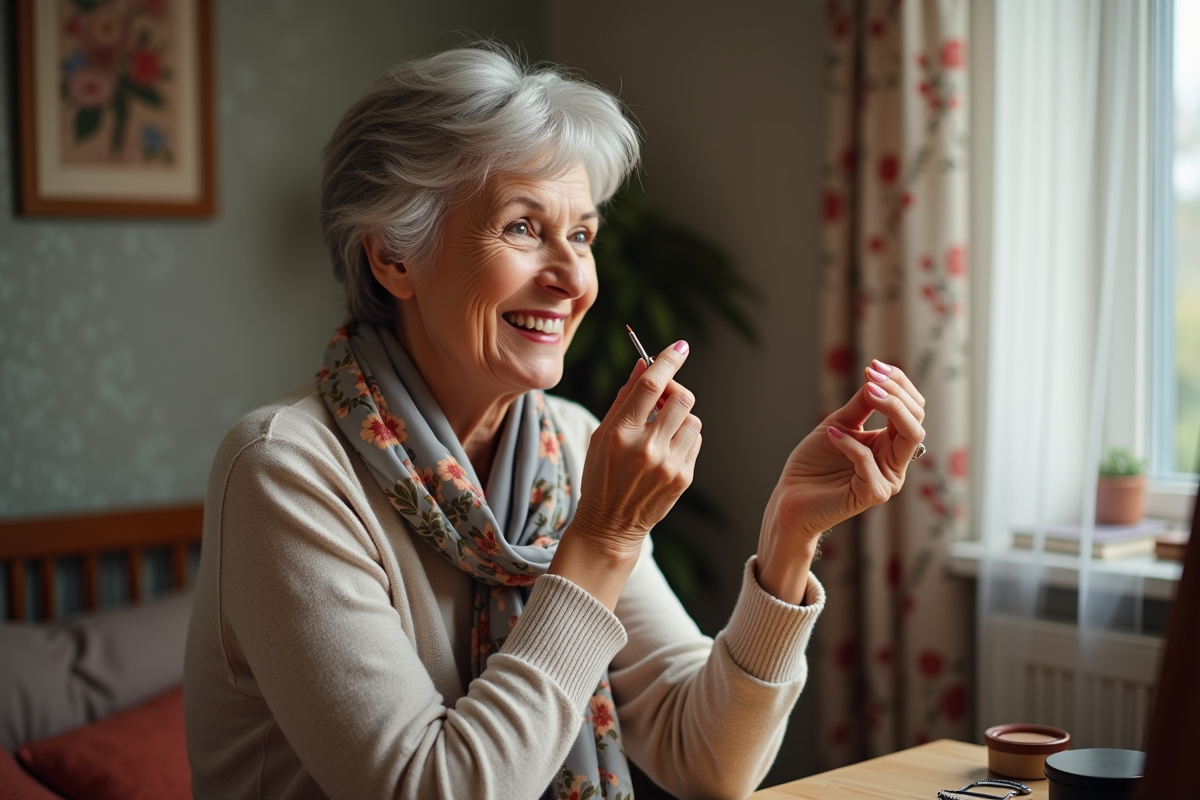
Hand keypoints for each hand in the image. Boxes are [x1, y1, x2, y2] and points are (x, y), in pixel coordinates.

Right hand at [549, 341, 702, 608]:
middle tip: (663, 397)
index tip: (680, 347)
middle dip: (676, 391)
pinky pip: (695, 441)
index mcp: (621, 433)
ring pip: (693, 419)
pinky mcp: (683, 478)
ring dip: (680, 418)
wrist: (609, 525)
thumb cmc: (601, 475)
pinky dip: (683, 438)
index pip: (652, 384)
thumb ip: (625, 398)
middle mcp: (647, 448)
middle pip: (682, 398)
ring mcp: (668, 465)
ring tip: (661, 432)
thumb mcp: (601, 434)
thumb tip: (643, 365)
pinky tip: (665, 451)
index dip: (668, 360)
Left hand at [755, 359, 925, 602]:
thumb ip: (862, 405)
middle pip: (917, 420)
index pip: (912, 409)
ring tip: (868, 391)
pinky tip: (831, 435)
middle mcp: (896, 461)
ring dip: (890, 407)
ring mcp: (888, 479)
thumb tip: (878, 377)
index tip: (874, 365)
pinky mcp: (873, 494)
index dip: (898, 384)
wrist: (790, 496)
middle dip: (897, 392)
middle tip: (872, 375)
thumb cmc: (814, 462)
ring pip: (910, 437)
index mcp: (890, 443)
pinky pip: (870, 461)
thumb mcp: (839, 424)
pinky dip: (851, 444)